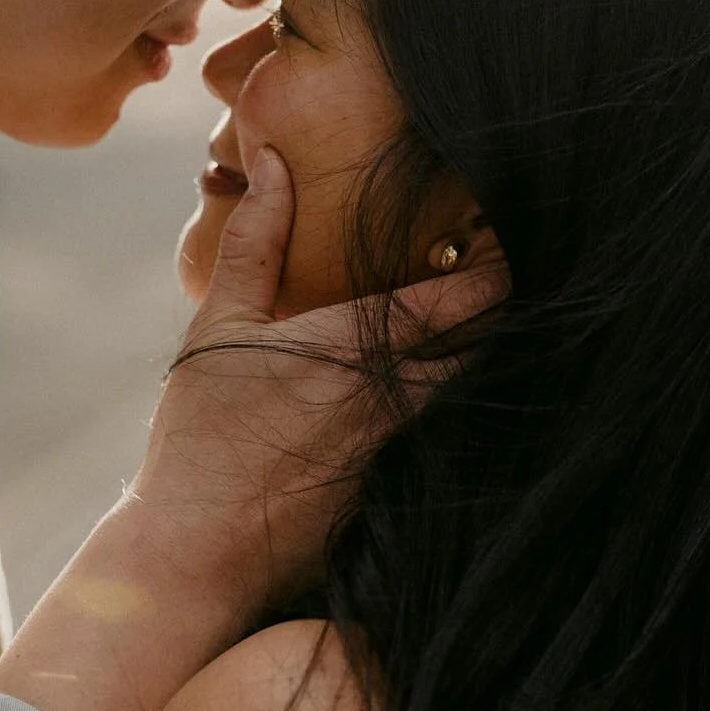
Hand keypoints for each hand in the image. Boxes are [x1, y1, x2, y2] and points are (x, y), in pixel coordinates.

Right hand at [126, 145, 505, 626]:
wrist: (194, 551)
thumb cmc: (200, 434)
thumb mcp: (219, 324)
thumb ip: (255, 240)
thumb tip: (272, 159)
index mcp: (352, 350)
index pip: (455, 303)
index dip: (495, 272)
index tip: (514, 242)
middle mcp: (390, 402)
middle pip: (476, 351)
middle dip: (497, 317)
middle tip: (509, 283)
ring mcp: (397, 456)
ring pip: (459, 397)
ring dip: (472, 363)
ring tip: (485, 332)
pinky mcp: (392, 498)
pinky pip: (432, 443)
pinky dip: (442, 415)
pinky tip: (436, 401)